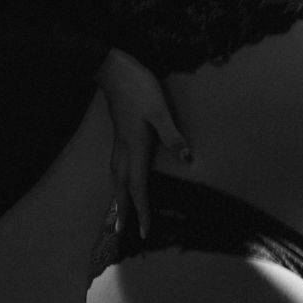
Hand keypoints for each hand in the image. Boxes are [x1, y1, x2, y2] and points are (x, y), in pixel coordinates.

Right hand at [94, 49, 192, 239]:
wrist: (114, 70)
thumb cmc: (139, 89)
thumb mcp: (160, 111)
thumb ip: (173, 136)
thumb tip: (187, 160)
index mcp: (135, 148)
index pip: (138, 187)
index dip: (141, 210)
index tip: (143, 231)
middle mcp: (124, 150)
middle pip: (121, 187)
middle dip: (121, 210)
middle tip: (119, 232)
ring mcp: (119, 142)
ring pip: (116, 177)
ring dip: (117, 197)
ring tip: (117, 213)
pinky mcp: (118, 135)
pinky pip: (116, 167)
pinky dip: (117, 181)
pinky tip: (120, 180)